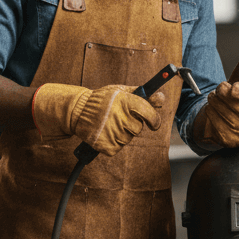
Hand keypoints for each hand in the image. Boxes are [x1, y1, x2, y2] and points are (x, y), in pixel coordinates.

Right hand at [33, 82, 163, 155]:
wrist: (77, 111)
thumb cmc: (101, 100)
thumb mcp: (120, 91)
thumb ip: (142, 95)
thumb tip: (161, 98)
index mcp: (126, 102)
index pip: (150, 114)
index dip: (154, 120)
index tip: (153, 123)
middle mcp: (121, 117)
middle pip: (138, 128)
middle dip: (131, 124)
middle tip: (118, 118)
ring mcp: (114, 133)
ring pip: (128, 138)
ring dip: (121, 134)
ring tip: (108, 125)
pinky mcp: (107, 146)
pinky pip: (118, 147)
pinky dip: (113, 142)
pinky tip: (104, 133)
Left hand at [198, 57, 238, 147]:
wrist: (230, 128)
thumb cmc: (236, 105)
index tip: (233, 86)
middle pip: (233, 103)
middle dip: (223, 93)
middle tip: (219, 90)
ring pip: (221, 110)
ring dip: (214, 101)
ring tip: (214, 98)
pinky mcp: (227, 140)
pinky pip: (213, 120)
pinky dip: (210, 111)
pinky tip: (212, 109)